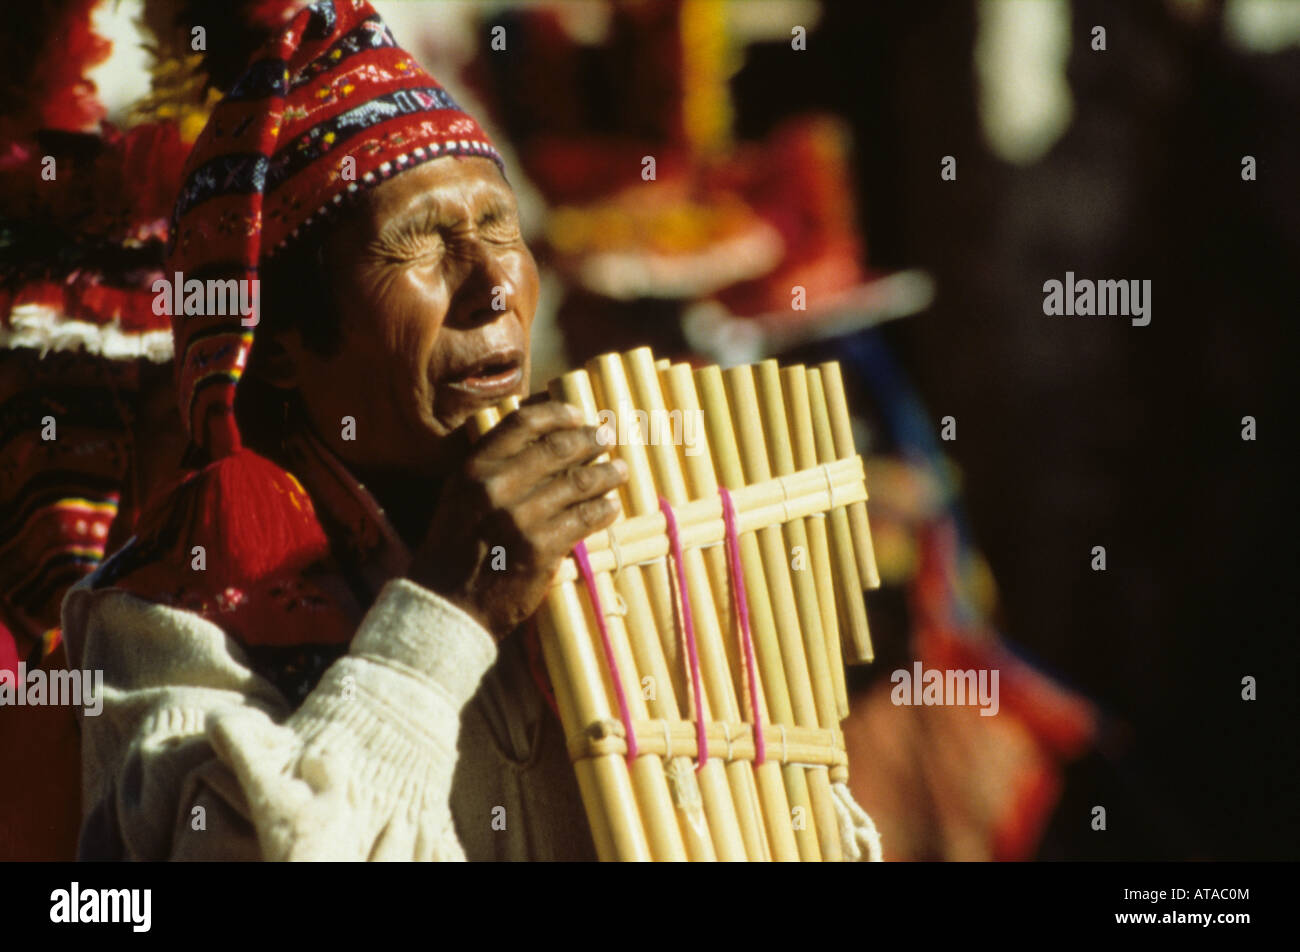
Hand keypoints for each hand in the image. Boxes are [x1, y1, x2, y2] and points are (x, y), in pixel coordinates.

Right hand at [409, 400, 626, 639]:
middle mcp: (497, 487)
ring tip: (619, 470)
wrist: (448, 605)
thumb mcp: (461, 498)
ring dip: (606, 473)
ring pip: (578, 483)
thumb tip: (539, 445)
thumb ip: (492, 470)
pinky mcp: (542, 548)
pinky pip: (584, 519)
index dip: (557, 415)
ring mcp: (521, 518)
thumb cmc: (455, 550)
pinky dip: (603, 510)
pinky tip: (611, 507)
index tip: (578, 415)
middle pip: (558, 448)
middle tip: (607, 437)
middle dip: (590, 440)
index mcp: (474, 469)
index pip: (522, 424)